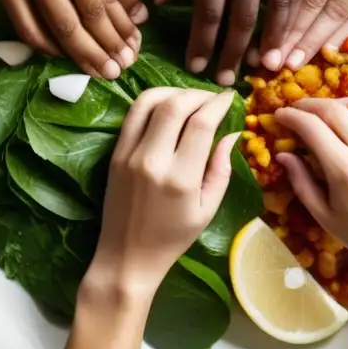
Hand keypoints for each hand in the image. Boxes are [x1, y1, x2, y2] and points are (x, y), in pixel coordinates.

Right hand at [0, 0, 147, 79]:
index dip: (131, 15)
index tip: (139, 33)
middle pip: (95, 13)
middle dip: (115, 44)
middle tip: (127, 64)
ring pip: (65, 26)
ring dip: (88, 54)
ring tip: (104, 72)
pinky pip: (28, 26)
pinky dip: (47, 46)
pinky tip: (61, 55)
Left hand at [88, 88, 238, 292]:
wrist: (126, 256)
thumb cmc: (173, 238)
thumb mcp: (207, 209)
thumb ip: (221, 169)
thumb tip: (232, 133)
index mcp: (180, 178)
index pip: (201, 124)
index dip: (218, 104)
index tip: (230, 98)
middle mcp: (152, 161)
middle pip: (175, 105)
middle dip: (198, 94)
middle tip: (212, 98)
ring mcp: (128, 154)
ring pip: (149, 101)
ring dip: (173, 92)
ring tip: (190, 99)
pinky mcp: (115, 153)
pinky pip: (133, 115)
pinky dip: (152, 102)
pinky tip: (167, 107)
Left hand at [156, 0, 303, 85]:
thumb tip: (161, 5)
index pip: (208, 8)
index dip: (202, 42)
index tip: (195, 67)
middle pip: (241, 17)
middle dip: (231, 53)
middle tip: (224, 80)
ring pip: (275, 11)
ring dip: (266, 45)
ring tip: (258, 70)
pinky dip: (291, 22)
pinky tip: (283, 42)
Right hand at [273, 96, 347, 277]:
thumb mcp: (322, 214)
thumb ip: (301, 181)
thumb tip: (283, 155)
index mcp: (343, 170)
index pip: (312, 128)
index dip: (291, 117)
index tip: (278, 115)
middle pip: (332, 110)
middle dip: (307, 105)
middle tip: (293, 110)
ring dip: (334, 102)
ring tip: (320, 112)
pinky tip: (346, 118)